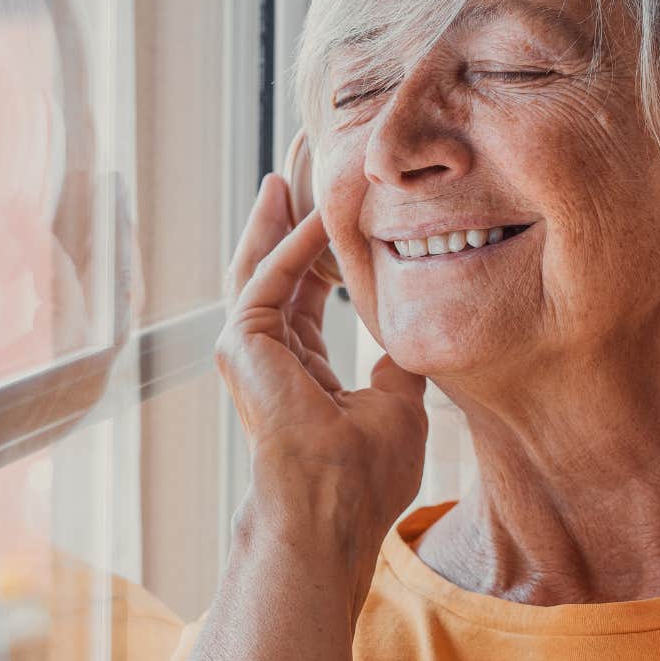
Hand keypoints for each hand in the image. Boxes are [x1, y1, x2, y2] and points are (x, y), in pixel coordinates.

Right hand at [216, 173, 429, 565]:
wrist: (333, 512)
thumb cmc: (365, 474)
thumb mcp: (398, 402)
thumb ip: (397, 360)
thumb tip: (417, 331)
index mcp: (296, 362)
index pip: (306, 283)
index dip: (324, 237)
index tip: (342, 192)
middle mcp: (264, 349)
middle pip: (277, 258)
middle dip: (293, 203)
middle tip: (310, 148)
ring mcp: (246, 347)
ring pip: (264, 257)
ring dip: (283, 206)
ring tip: (299, 155)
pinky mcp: (242, 344)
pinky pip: (270, 276)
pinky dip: (295, 240)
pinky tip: (322, 207)